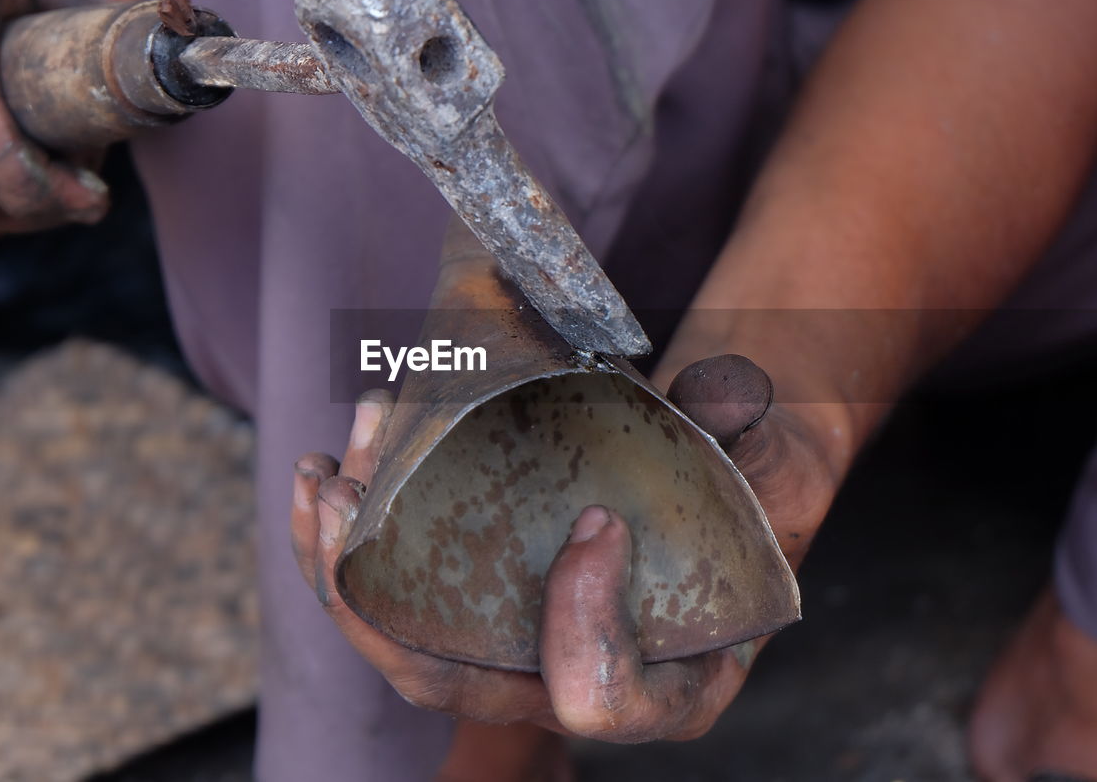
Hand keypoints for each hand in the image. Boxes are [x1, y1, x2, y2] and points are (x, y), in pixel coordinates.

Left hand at [290, 356, 838, 741]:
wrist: (718, 469)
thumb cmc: (754, 481)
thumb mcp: (773, 466)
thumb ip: (750, 441)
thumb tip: (722, 395)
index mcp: (667, 685)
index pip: (605, 701)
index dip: (587, 628)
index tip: (600, 522)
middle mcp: (571, 681)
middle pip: (454, 683)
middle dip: (375, 606)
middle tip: (348, 499)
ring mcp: (513, 645)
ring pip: (400, 639)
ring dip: (339, 562)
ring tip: (324, 474)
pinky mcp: (475, 598)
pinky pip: (392, 591)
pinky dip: (352, 535)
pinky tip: (337, 465)